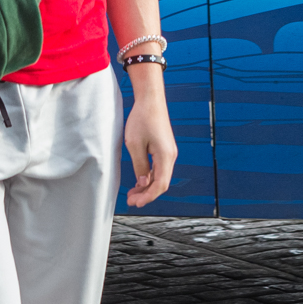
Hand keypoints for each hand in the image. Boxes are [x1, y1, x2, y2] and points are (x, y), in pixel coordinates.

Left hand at [123, 70, 176, 206]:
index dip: (148, 197)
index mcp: (165, 157)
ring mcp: (169, 153)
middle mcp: (171, 156)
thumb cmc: (142, 119)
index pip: (160, 185)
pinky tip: (139, 181)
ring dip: (147, 186)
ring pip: (160, 176)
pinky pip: (159, 168)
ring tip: (132, 194)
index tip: (136, 203)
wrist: (151, 100)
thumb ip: (139, 165)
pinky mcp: (164, 149)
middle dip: (146, 194)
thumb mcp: (135, 144)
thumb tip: (143, 182)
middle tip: (131, 201)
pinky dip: (149, 177)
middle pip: (161, 183)